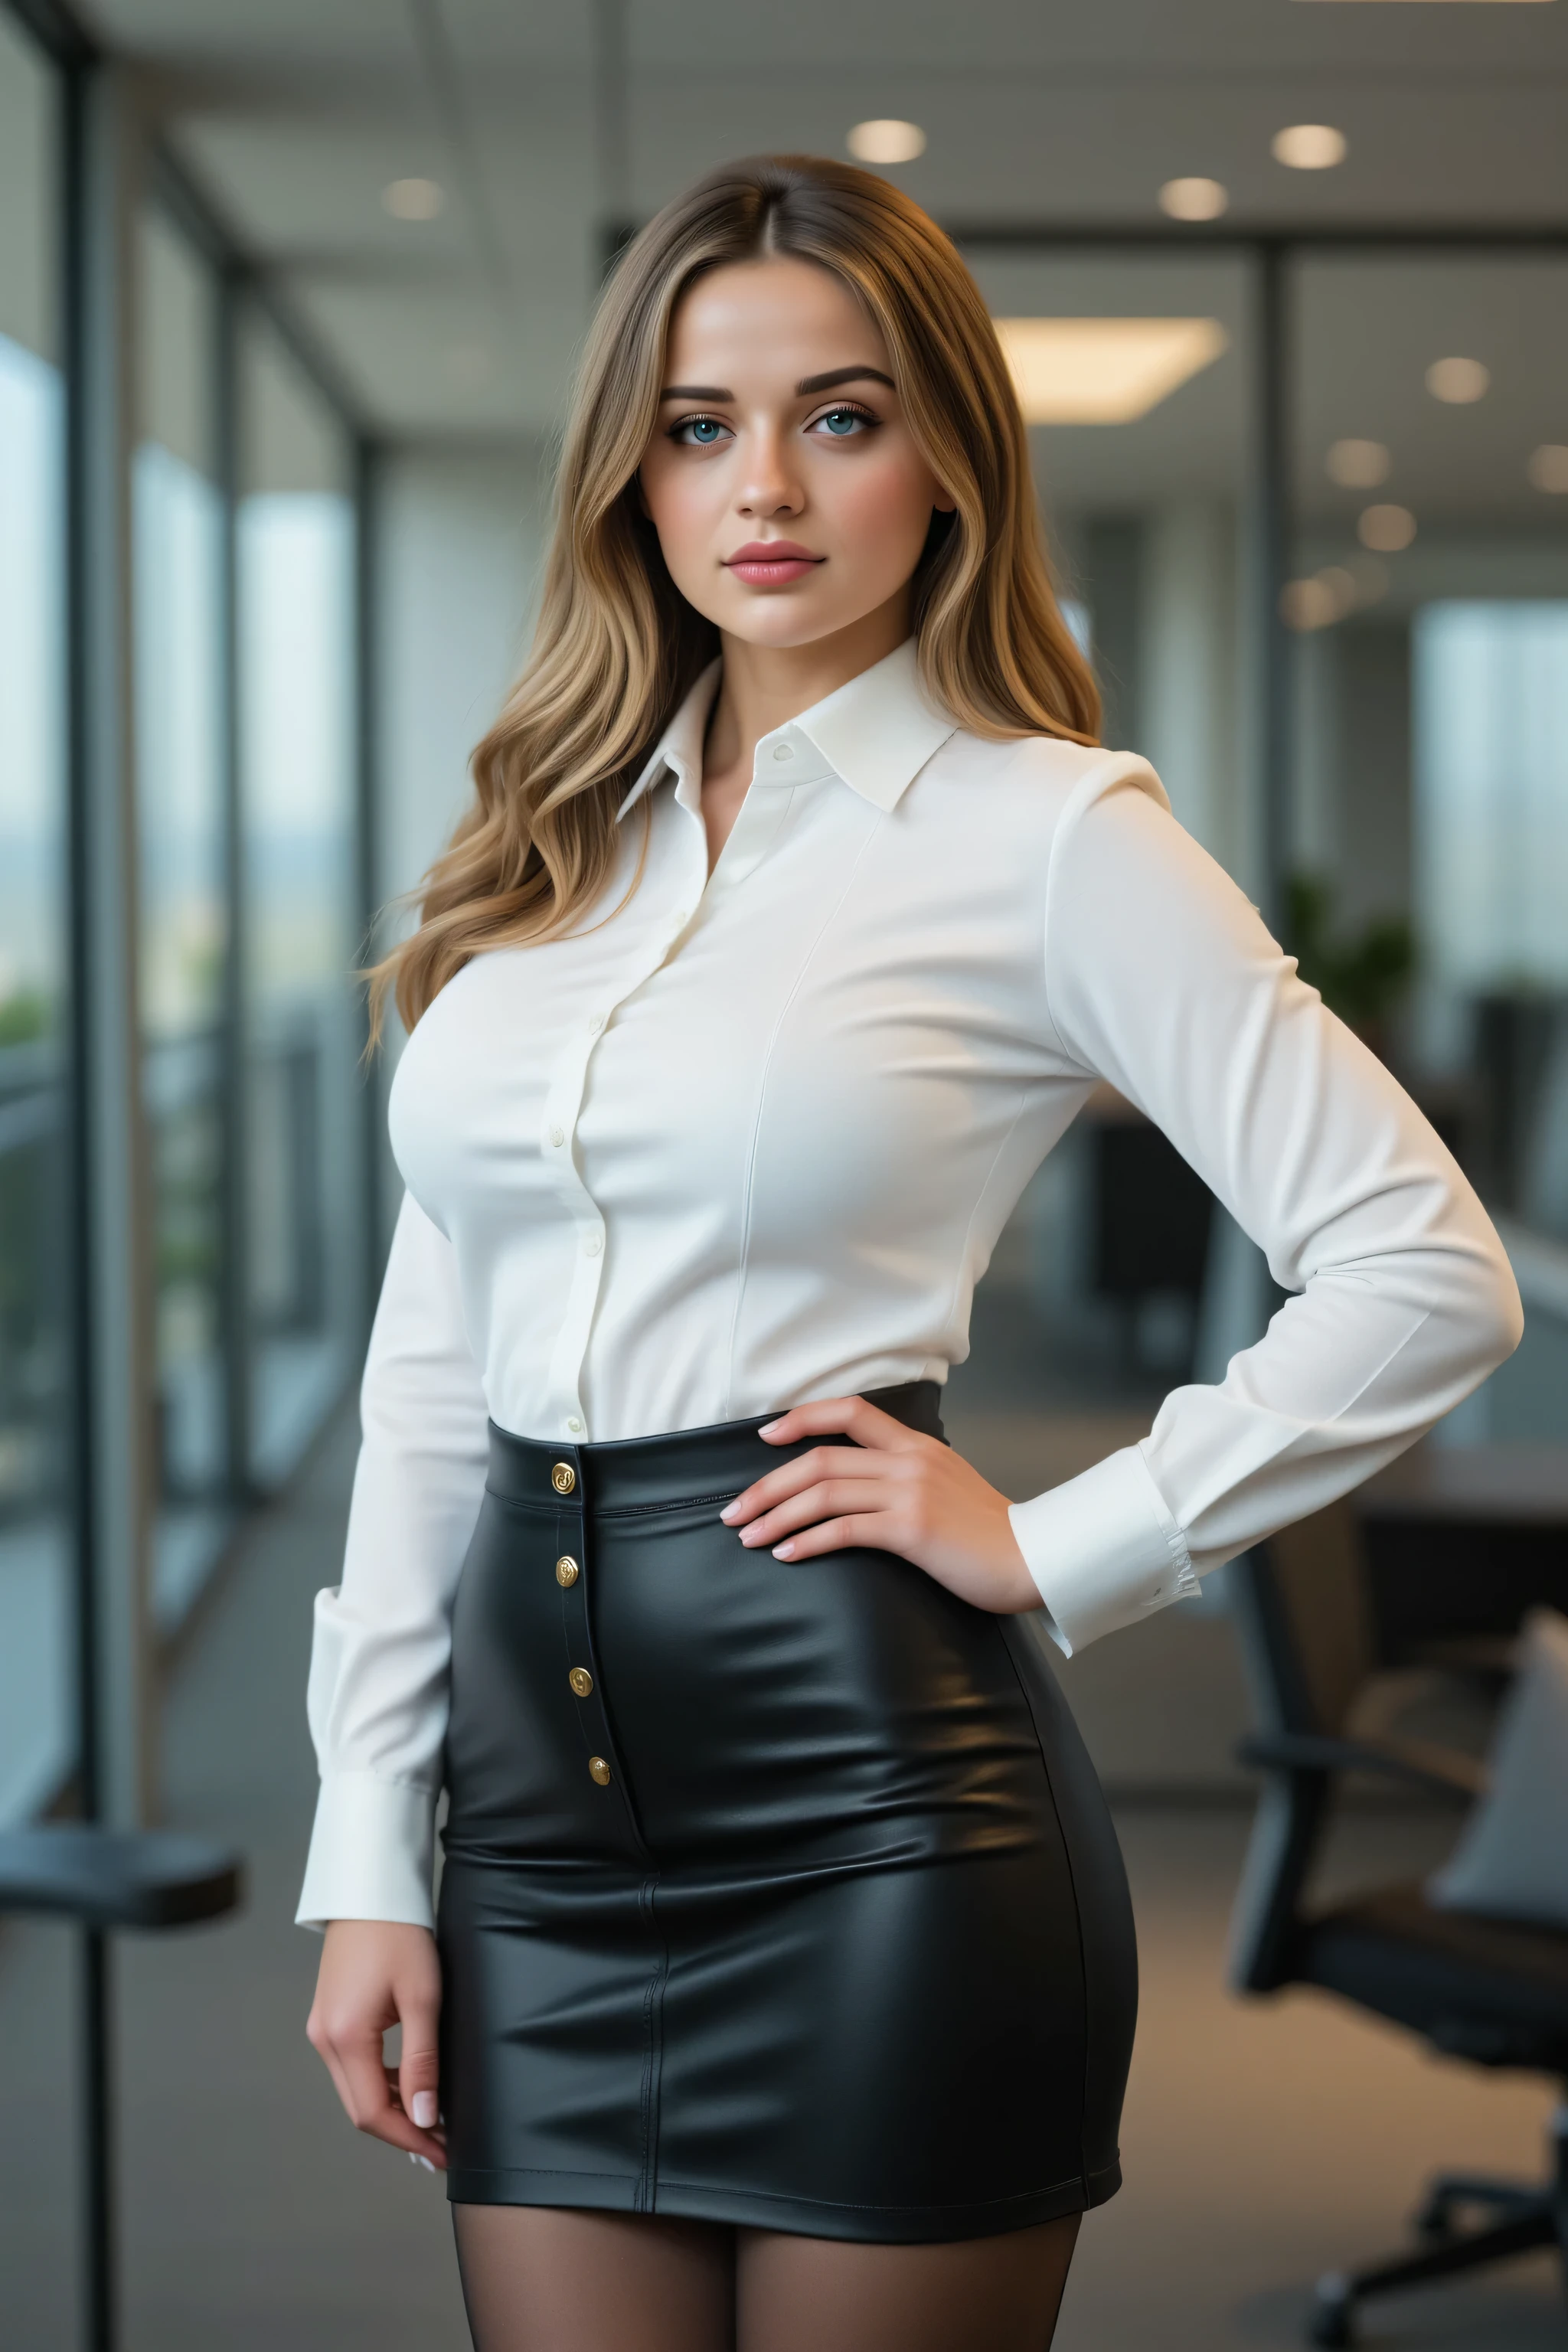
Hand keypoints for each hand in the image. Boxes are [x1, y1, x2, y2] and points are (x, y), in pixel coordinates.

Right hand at [306, 1920, 446, 2168]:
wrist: (371, 1893)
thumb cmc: (401, 1937)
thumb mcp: (422, 1998)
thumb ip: (422, 2061)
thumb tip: (424, 2118)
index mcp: (345, 2038)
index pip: (374, 2113)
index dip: (409, 2138)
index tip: (443, 2151)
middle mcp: (324, 2040)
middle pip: (360, 2108)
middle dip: (401, 2131)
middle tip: (442, 2144)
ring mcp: (322, 2030)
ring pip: (356, 2090)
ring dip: (392, 2109)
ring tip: (432, 2120)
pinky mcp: (329, 2019)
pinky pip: (353, 2068)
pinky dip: (381, 2084)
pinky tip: (409, 2087)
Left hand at [721, 1394, 1039, 1614]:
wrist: (1032, 1557)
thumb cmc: (986, 1532)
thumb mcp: (947, 1483)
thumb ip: (907, 1473)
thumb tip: (862, 1482)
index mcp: (916, 1445)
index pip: (850, 1411)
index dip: (802, 1418)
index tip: (766, 1435)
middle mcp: (908, 1461)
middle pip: (819, 1459)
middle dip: (767, 1485)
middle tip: (735, 1510)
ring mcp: (909, 1492)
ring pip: (823, 1492)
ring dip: (776, 1515)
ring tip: (748, 1536)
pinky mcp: (912, 1529)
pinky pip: (844, 1529)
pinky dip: (807, 1541)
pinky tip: (787, 1554)